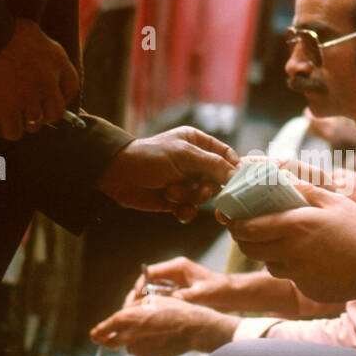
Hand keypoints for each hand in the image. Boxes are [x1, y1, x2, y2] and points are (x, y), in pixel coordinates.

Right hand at [0, 18, 78, 140]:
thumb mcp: (32, 33)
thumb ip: (44, 52)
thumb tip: (44, 64)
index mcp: (57, 61)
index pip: (71, 89)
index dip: (60, 98)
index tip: (47, 100)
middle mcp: (47, 81)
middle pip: (55, 112)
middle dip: (43, 115)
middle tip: (27, 112)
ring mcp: (28, 97)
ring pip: (34, 125)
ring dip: (22, 122)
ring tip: (7, 116)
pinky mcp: (7, 110)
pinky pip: (13, 132)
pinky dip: (3, 130)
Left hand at [90, 295, 237, 355]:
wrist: (193, 328)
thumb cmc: (173, 309)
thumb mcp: (151, 301)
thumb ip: (132, 309)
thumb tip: (122, 315)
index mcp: (126, 318)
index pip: (103, 328)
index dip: (98, 332)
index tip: (93, 335)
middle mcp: (128, 335)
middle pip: (110, 342)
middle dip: (109, 340)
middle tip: (111, 338)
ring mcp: (137, 349)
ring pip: (130, 347)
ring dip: (134, 342)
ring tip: (154, 333)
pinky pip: (143, 354)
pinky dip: (147, 349)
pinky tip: (161, 341)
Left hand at [97, 127, 238, 220]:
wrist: (118, 175)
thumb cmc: (150, 157)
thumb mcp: (184, 156)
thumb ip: (213, 165)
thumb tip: (238, 175)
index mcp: (198, 143)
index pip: (226, 154)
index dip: (234, 168)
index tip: (238, 182)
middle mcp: (194, 162)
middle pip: (218, 180)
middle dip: (205, 188)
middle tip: (197, 189)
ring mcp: (185, 181)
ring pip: (204, 197)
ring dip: (189, 197)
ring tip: (171, 193)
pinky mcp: (176, 200)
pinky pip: (191, 210)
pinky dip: (184, 211)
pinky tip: (174, 209)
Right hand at [123, 256, 234, 309]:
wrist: (232, 294)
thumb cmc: (219, 291)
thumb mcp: (200, 295)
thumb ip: (183, 297)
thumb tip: (164, 303)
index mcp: (178, 267)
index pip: (151, 272)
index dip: (140, 285)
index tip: (135, 298)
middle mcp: (174, 273)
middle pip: (148, 282)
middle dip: (137, 296)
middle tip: (128, 310)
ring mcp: (175, 283)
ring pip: (152, 291)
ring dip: (144, 303)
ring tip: (134, 316)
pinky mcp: (178, 292)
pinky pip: (161, 299)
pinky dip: (154, 307)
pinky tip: (148, 319)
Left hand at [224, 181, 355, 305]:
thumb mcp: (334, 201)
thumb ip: (304, 189)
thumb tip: (280, 177)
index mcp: (294, 225)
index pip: (248, 228)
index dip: (235, 224)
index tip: (232, 218)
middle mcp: (290, 252)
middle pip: (250, 249)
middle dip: (243, 239)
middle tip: (247, 230)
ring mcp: (296, 273)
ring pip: (267, 263)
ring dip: (267, 253)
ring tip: (282, 241)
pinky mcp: (304, 288)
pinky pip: (288, 276)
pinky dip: (289, 267)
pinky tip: (306, 258)